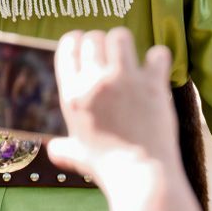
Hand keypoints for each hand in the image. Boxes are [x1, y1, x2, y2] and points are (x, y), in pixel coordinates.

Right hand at [48, 28, 180, 181]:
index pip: (67, 48)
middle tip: (111, 58)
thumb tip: (53, 149)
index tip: (85, 45)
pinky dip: (158, 58)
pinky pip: (157, 54)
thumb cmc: (108, 167)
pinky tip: (156, 69)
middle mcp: (95, 81)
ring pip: (120, 36)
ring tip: (132, 60)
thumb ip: (64, 148)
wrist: (139, 174)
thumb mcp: (78, 155)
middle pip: (94, 37)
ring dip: (126, 45)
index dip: (76, 41)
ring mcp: (124, 80)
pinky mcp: (153, 84)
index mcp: (73, 95)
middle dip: (102, 43)